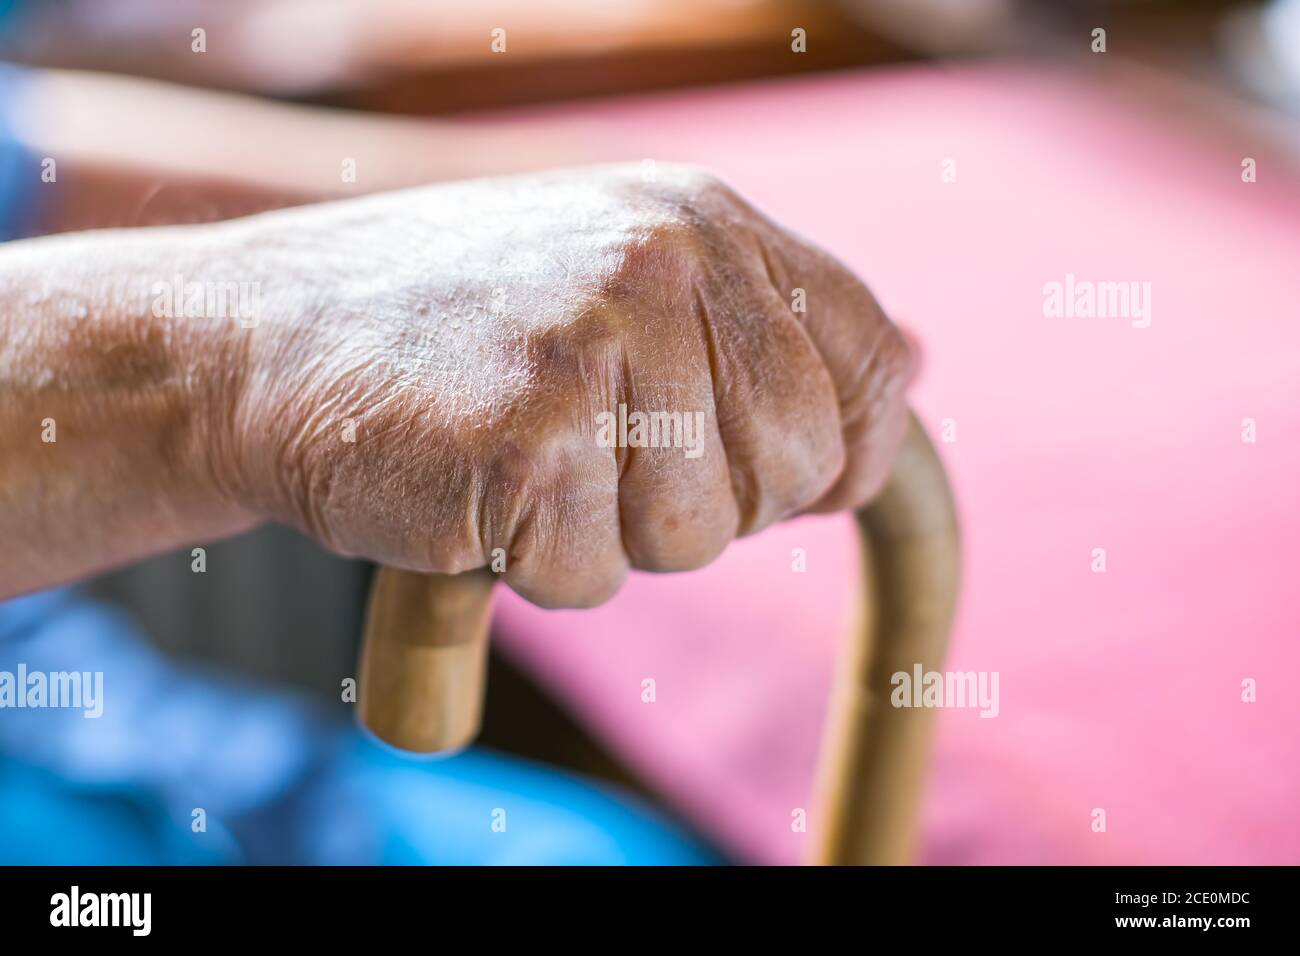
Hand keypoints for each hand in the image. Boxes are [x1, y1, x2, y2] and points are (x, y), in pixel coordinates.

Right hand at [196, 164, 910, 607]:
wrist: (262, 339)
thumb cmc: (447, 325)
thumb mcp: (619, 266)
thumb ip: (763, 315)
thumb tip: (914, 365)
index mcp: (699, 221)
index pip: (862, 357)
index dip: (843, 449)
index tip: (786, 481)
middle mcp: (664, 265)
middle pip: (792, 467)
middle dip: (711, 503)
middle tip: (603, 462)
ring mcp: (597, 345)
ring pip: (695, 538)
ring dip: (611, 537)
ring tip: (526, 462)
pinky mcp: (530, 436)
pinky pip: (592, 574)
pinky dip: (534, 564)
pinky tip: (475, 492)